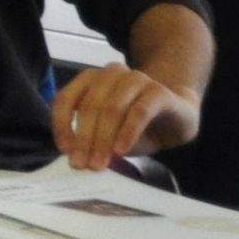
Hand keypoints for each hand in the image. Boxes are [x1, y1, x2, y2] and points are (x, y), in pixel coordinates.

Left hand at [53, 62, 191, 170]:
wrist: (176, 120)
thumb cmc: (134, 127)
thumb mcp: (106, 134)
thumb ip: (89, 139)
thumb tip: (74, 157)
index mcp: (91, 79)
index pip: (66, 99)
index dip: (61, 125)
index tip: (65, 150)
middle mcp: (112, 74)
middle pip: (90, 106)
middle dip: (83, 139)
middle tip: (82, 164)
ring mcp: (137, 79)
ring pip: (112, 108)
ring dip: (103, 139)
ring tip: (99, 163)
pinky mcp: (159, 92)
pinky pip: (139, 111)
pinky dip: (127, 132)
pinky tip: (121, 151)